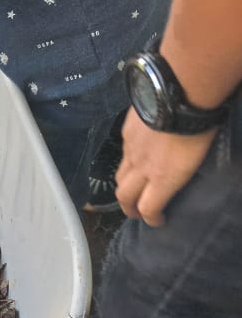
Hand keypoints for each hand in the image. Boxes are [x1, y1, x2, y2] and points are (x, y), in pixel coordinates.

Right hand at [115, 109, 218, 225]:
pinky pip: (123, 153)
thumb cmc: (197, 130)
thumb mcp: (195, 160)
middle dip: (129, 208)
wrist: (175, 96)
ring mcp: (130, 148)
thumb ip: (180, 173)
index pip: (148, 208)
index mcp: (163, 178)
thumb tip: (176, 177)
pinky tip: (136, 155)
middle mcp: (141, 167)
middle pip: (124, 195)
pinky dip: (127, 161)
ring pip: (120, 174)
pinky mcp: (125, 131)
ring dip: (125, 186)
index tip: (158, 221)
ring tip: (133, 187)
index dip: (151, 219)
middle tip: (136, 212)